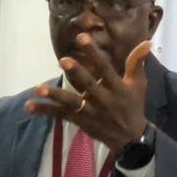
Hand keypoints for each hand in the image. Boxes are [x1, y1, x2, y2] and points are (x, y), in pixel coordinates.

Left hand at [25, 35, 151, 150]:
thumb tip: (146, 42)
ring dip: (54, 96)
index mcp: (117, 88)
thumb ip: (137, 63)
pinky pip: (61, 115)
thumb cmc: (133, 106)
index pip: (105, 68)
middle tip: (63, 60)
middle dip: (76, 73)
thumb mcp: (138, 85)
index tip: (82, 38)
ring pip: (71, 103)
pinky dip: (45, 110)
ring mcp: (90, 112)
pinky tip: (30, 106)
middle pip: (87, 85)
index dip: (94, 53)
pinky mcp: (80, 121)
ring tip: (38, 89)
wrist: (130, 138)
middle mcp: (103, 99)